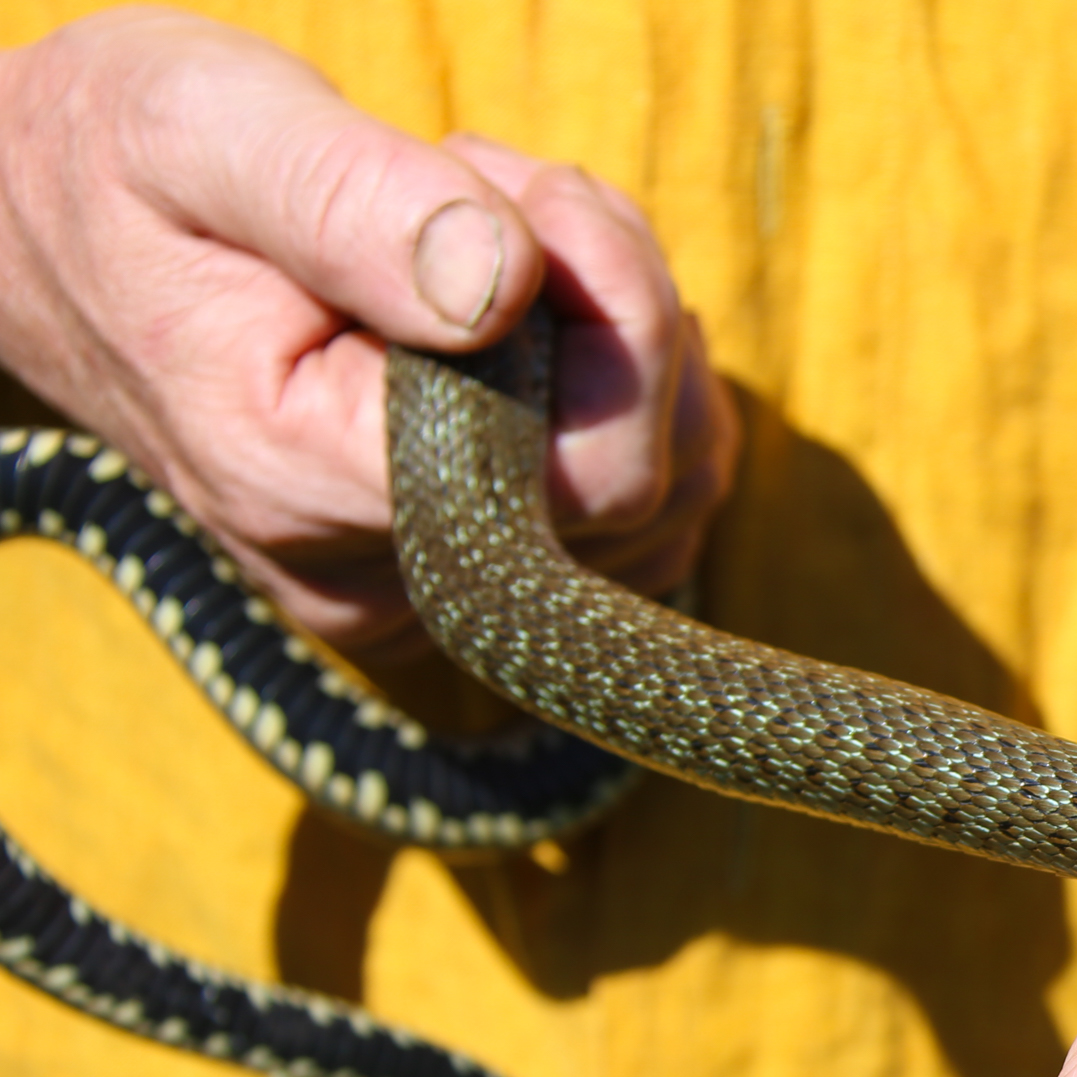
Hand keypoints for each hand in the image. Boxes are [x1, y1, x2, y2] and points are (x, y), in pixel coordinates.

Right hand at [0, 7, 736, 654]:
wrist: (45, 233)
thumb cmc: (120, 162)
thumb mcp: (209, 125)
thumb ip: (358, 203)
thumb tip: (504, 281)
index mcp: (308, 483)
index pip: (588, 475)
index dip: (617, 317)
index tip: (532, 191)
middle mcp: (375, 580)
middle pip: (642, 485)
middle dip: (621, 306)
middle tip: (507, 187)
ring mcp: (424, 593)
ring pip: (657, 498)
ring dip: (626, 342)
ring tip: (497, 233)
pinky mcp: (464, 572)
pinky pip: (633, 511)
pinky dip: (619, 389)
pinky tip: (530, 305)